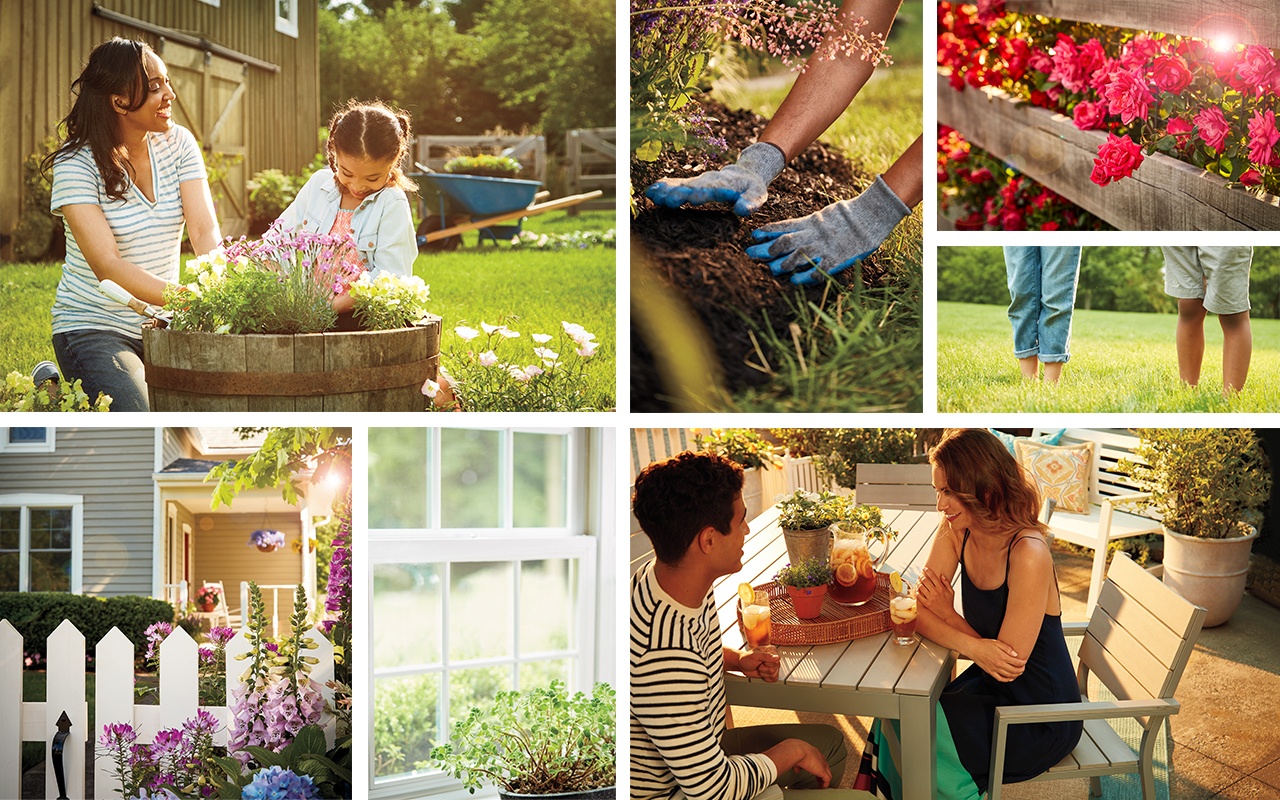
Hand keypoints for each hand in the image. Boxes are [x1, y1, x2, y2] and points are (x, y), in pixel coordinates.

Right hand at [645, 142, 784, 215]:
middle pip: (693, 186)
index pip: (713, 189)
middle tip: (667, 199)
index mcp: (725, 184)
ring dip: (667, 190)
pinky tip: (651, 192)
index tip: (694, 197)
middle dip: (680, 193)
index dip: (704, 192)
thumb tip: (743, 210)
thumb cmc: (752, 188)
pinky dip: (664, 187)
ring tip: (653, 195)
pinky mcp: (692, 185)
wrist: (745, 173)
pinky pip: (677, 185)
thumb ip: (751, 202)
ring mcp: (699, 182)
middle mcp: (709, 181)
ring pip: (681, 185)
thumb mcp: (757, 195)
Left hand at [737, 647, 780, 681]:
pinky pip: (773, 679)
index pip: (776, 661)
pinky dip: (766, 678)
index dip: (767, 663)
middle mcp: (774, 658)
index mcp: (771, 651)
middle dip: (764, 669)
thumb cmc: (746, 658)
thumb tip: (777, 657)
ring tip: (759, 668)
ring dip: (764, 673)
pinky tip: (762, 673)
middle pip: (774, 669)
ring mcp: (773, 666)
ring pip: (773, 675)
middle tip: (759, 665)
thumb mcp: (755, 655)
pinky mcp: (771, 673)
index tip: (761, 661)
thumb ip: (766, 656)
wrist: (742, 665)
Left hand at [745, 175, 909, 285]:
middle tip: (750, 254)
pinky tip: (794, 280)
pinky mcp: (836, 260)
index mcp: (811, 223)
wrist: (870, 216)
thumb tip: (784, 232)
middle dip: (766, 249)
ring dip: (783, 264)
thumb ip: (805, 225)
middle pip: (785, 243)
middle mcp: (814, 235)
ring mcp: (825, 248)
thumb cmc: (846, 216)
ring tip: (771, 269)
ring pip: (798, 257)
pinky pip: (818, 271)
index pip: (784, 227)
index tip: (753, 236)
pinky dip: (805, 276)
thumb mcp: (822, 216)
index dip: (767, 232)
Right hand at [784, 739, 832, 787]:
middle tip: (818, 779)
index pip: (820, 760)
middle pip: (826, 767)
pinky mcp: (822, 771)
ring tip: (820, 785)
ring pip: (828, 773)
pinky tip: (822, 787)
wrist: (799, 750)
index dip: (818, 767)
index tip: (814, 772)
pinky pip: (827, 779)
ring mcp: (823, 765)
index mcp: (814, 753)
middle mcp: (820, 758)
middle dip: (823, 773)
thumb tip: (797, 770)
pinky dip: (825, 784)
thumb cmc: (796, 751)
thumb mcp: (797, 758)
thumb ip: (798, 765)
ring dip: (824, 780)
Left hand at [915, 566, 954, 618]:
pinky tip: (917, 590)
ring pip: (920, 587)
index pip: (932, 576)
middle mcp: (935, 592)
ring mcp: (930, 598)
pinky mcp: (926, 603)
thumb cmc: (949, 603)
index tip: (924, 569)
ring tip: (918, 581)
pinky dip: (917, 591)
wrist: (947, 614)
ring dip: (918, 583)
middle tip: (920, 575)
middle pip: (925, 580)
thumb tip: (942, 575)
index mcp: (941, 588)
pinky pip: (919, 595)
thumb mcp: (951, 592)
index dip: (927, 571)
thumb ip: (946, 583)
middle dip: (921, 576)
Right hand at [969, 638, 1026, 682]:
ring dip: (1016, 675)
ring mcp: (994, 669)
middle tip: (1023, 667)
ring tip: (1018, 672)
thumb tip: (1015, 654)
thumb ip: (1007, 648)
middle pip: (1014, 670)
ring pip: (1009, 676)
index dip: (1022, 662)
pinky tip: (1010, 678)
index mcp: (1002, 656)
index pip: (1016, 662)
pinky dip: (1007, 680)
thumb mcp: (997, 642)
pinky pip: (1000, 678)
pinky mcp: (990, 672)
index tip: (1024, 661)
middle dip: (1021, 669)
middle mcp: (999, 664)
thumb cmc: (984, 644)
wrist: (973, 648)